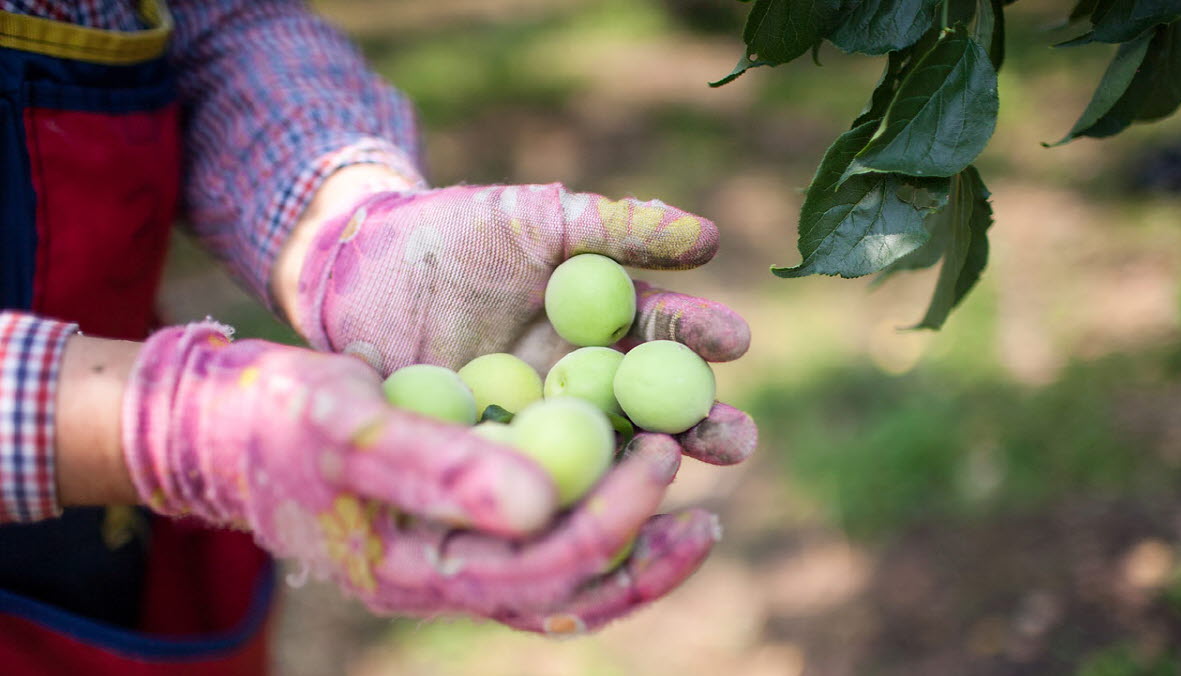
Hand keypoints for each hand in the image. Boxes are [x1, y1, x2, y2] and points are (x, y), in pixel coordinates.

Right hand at [120, 322, 719, 633]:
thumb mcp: (348, 428)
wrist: (226, 425)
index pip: (539, 564)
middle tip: (707, 516)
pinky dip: (593, 520)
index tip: (661, 455)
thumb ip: (436, 466)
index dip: (610, 517)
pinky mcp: (456, 527)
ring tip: (695, 518)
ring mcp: (452, 559)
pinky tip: (628, 487)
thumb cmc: (274, 420)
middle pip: (565, 590)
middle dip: (641, 555)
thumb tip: (541, 501)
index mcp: (417, 572)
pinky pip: (541, 542)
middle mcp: (444, 580)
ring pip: (561, 578)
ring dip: (631, 551)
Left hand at [276, 171, 756, 464]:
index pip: (665, 333)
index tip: (735, 341)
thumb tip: (709, 238)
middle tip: (735, 438)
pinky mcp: (494, 457)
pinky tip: (596, 500)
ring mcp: (540, 424)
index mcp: (600, 324)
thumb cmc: (454, 233)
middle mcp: (581, 380)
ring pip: (607, 452)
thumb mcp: (537, 222)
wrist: (356, 268)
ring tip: (682, 470)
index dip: (701, 336)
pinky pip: (533, 476)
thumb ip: (616, 228)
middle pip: (654, 407)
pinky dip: (569, 489)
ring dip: (651, 466)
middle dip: (701, 423)